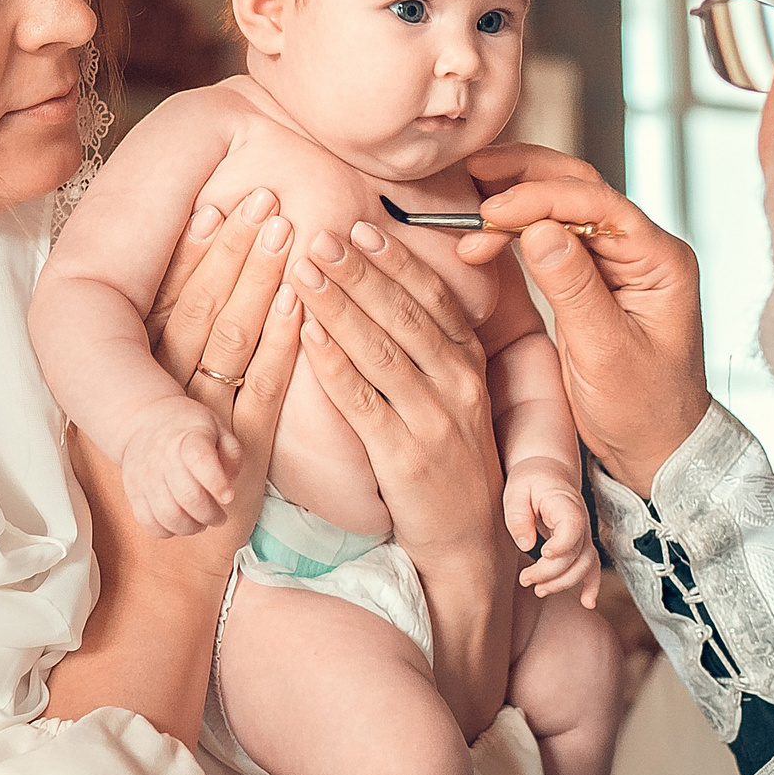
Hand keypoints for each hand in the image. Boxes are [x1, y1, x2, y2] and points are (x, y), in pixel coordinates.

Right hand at [52, 194, 298, 737]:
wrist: (156, 587)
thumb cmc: (153, 506)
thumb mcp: (143, 432)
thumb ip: (159, 382)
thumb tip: (171, 324)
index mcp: (135, 385)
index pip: (163, 306)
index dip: (192, 256)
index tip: (212, 206)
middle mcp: (163, 397)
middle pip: (200, 307)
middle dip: (232, 250)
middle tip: (261, 193)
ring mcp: (203, 423)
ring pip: (233, 337)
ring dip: (262, 279)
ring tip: (289, 226)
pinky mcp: (240, 454)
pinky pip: (265, 390)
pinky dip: (288, 345)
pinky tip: (309, 305)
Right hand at [119, 396, 234, 537]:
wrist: (143, 421)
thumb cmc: (187, 428)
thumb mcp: (216, 427)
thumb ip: (231, 453)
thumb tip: (229, 484)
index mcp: (189, 438)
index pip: (201, 461)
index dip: (217, 483)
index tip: (228, 497)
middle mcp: (163, 458)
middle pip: (188, 497)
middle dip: (210, 515)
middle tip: (219, 517)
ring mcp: (145, 477)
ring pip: (169, 516)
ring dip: (191, 527)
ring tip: (200, 522)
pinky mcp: (133, 492)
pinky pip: (148, 522)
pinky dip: (167, 531)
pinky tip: (179, 522)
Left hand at [295, 221, 515, 737]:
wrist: (469, 549)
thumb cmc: (452, 471)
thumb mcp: (456, 404)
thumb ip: (431, 354)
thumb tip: (390, 296)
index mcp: (471, 368)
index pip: (434, 300)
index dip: (397, 260)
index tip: (361, 225)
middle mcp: (458, 388)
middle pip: (404, 314)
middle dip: (360, 270)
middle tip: (318, 231)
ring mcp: (435, 422)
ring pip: (382, 348)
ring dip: (340, 302)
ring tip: (302, 267)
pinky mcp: (406, 458)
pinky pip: (364, 401)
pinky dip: (335, 363)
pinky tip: (308, 332)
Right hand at [462, 145, 711, 496]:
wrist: (655, 446)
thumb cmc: (643, 409)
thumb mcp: (606, 354)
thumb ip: (573, 289)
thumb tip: (538, 230)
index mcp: (661, 261)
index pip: (598, 204)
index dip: (540, 198)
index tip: (491, 212)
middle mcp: (643, 250)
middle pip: (581, 187)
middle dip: (523, 178)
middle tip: (468, 176)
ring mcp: (618, 260)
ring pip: (563, 205)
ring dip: (515, 199)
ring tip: (466, 203)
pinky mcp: (594, 275)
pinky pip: (554, 236)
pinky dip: (517, 229)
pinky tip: (483, 232)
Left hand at [505, 457, 599, 606]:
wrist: (548, 471)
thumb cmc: (529, 480)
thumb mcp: (515, 490)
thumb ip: (518, 515)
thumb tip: (526, 545)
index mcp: (565, 503)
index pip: (573, 528)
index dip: (561, 545)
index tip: (543, 554)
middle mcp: (580, 521)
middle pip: (575, 554)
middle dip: (551, 572)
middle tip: (525, 579)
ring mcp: (584, 534)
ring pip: (584, 565)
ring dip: (563, 583)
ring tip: (538, 590)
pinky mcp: (581, 544)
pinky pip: (592, 566)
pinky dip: (592, 585)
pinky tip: (587, 602)